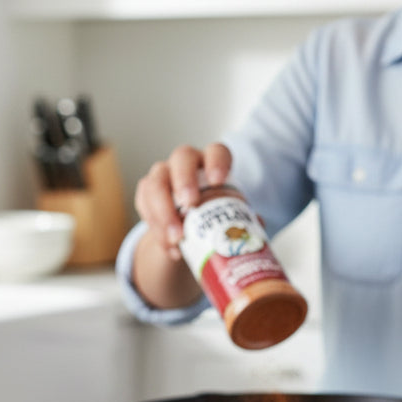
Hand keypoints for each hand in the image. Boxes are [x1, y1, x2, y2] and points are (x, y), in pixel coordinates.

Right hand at [134, 143, 233, 257]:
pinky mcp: (146, 193)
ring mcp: (163, 175)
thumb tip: (257, 226)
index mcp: (212, 162)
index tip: (218, 181)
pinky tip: (171, 249)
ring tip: (177, 239)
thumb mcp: (228, 217)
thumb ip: (242, 220)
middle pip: (181, 158)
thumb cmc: (213, 217)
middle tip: (190, 206)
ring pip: (156, 183)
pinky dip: (156, 229)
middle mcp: (186, 163)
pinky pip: (144, 205)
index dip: (217, 162)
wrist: (186, 232)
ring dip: (164, 212)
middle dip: (184, 181)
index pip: (216, 151)